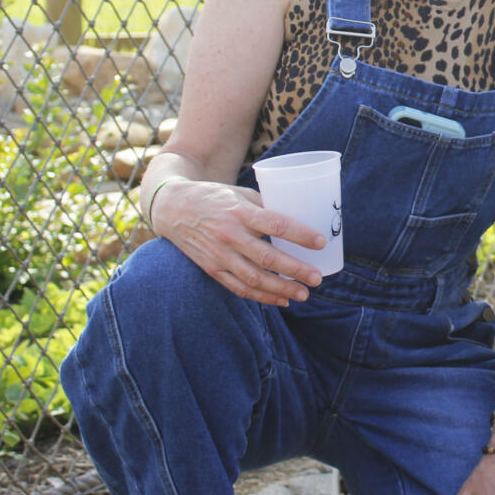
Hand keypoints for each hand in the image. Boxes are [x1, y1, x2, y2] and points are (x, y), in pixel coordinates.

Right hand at [151, 178, 325, 305]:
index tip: (321, 242)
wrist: (172, 207)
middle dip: (295, 270)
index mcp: (240, 212)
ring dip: (281, 289)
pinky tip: (281, 300)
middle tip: (317, 278)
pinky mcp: (212, 269)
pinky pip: (239, 288)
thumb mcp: (240, 193)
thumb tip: (300, 217)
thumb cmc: (214, 197)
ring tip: (304, 294)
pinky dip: (261, 297)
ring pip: (254, 278)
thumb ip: (265, 207)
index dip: (300, 235)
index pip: (275, 224)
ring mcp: (219, 255)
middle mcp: (229, 235)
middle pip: (267, 257)